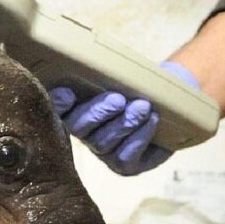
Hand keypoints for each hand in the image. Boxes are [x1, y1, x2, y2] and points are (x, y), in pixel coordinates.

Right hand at [49, 62, 199, 175]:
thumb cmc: (137, 84)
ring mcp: (103, 151)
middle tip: (119, 99)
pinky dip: (139, 138)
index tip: (68, 93)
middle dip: (98, 112)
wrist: (169, 102)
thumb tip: (90, 58)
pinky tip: (151, 121)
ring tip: (143, 107)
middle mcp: (84, 133)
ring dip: (124, 123)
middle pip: (79, 128)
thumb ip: (101, 72)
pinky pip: (124, 157)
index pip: (56, 108)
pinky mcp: (123, 165)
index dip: (58, 104)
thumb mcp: (118, 74)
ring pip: (102, 143)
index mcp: (74, 108)